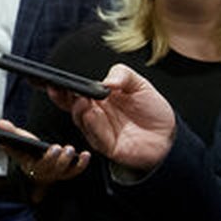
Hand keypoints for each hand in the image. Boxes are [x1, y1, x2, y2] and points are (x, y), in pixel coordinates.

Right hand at [0, 119, 88, 185]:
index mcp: (30, 166)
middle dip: (58, 159)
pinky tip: (85, 155)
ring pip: (63, 172)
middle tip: (63, 148)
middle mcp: (43, 173)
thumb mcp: (17, 142)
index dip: (46, 158)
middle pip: (51, 169)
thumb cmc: (26, 152)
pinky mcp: (66, 172)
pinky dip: (80, 164)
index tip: (51, 148)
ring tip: (71, 149)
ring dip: (69, 162)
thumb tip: (0, 124)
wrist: (34, 164)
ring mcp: (56, 174)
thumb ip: (9, 133)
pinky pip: (74, 171)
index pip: (37, 165)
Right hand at [53, 64, 175, 171]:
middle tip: (62, 90)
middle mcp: (95, 114)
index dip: (61, 87)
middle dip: (63, 98)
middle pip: (71, 106)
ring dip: (79, 110)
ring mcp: (99, 131)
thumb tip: (106, 81)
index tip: (51, 80)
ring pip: (81, 120)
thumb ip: (123, 74)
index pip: (74, 92)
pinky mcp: (107, 146)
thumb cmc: (152, 109)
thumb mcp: (140, 85)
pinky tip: (93, 115)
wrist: (169, 135)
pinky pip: (95, 136)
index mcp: (98, 99)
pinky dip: (92, 125)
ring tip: (83, 101)